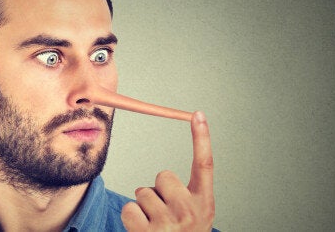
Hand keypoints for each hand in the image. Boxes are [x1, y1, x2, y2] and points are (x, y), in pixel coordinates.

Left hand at [121, 111, 214, 230]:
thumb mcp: (192, 217)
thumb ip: (184, 196)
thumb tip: (163, 177)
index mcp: (204, 205)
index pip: (205, 165)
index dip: (202, 138)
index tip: (198, 114)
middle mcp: (191, 212)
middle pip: (163, 176)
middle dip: (158, 190)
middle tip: (164, 214)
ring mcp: (169, 223)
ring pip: (143, 192)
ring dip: (144, 207)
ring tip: (154, 226)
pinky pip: (130, 208)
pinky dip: (132, 219)